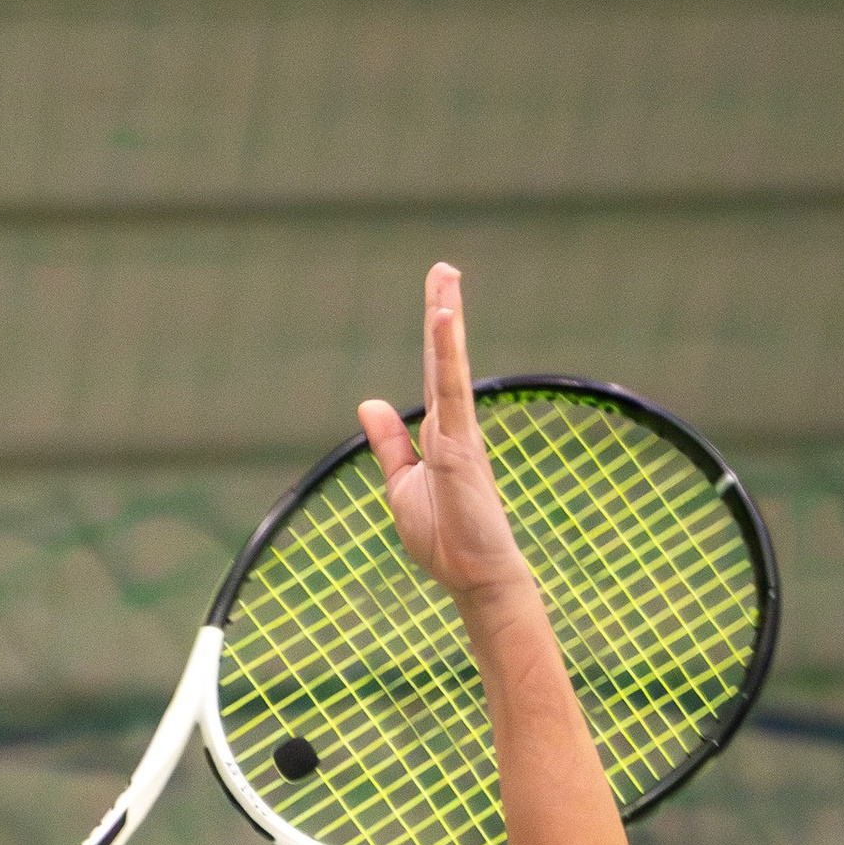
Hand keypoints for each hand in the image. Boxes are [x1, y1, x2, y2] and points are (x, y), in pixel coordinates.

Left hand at [358, 262, 527, 604]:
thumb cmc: (446, 539)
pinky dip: (446, 354)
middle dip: (443, 311)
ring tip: (445, 275)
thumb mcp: (402, 484)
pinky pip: (451, 390)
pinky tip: (444, 321)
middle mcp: (453, 424)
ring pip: (448, 365)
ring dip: (446, 318)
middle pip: (442, 357)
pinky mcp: (460, 445)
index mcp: (440, 433)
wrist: (474, 576)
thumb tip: (369, 403)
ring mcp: (459, 432)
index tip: (437, 296)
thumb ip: (389, 444)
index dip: (432, 335)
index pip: (432, 373)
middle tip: (444, 268)